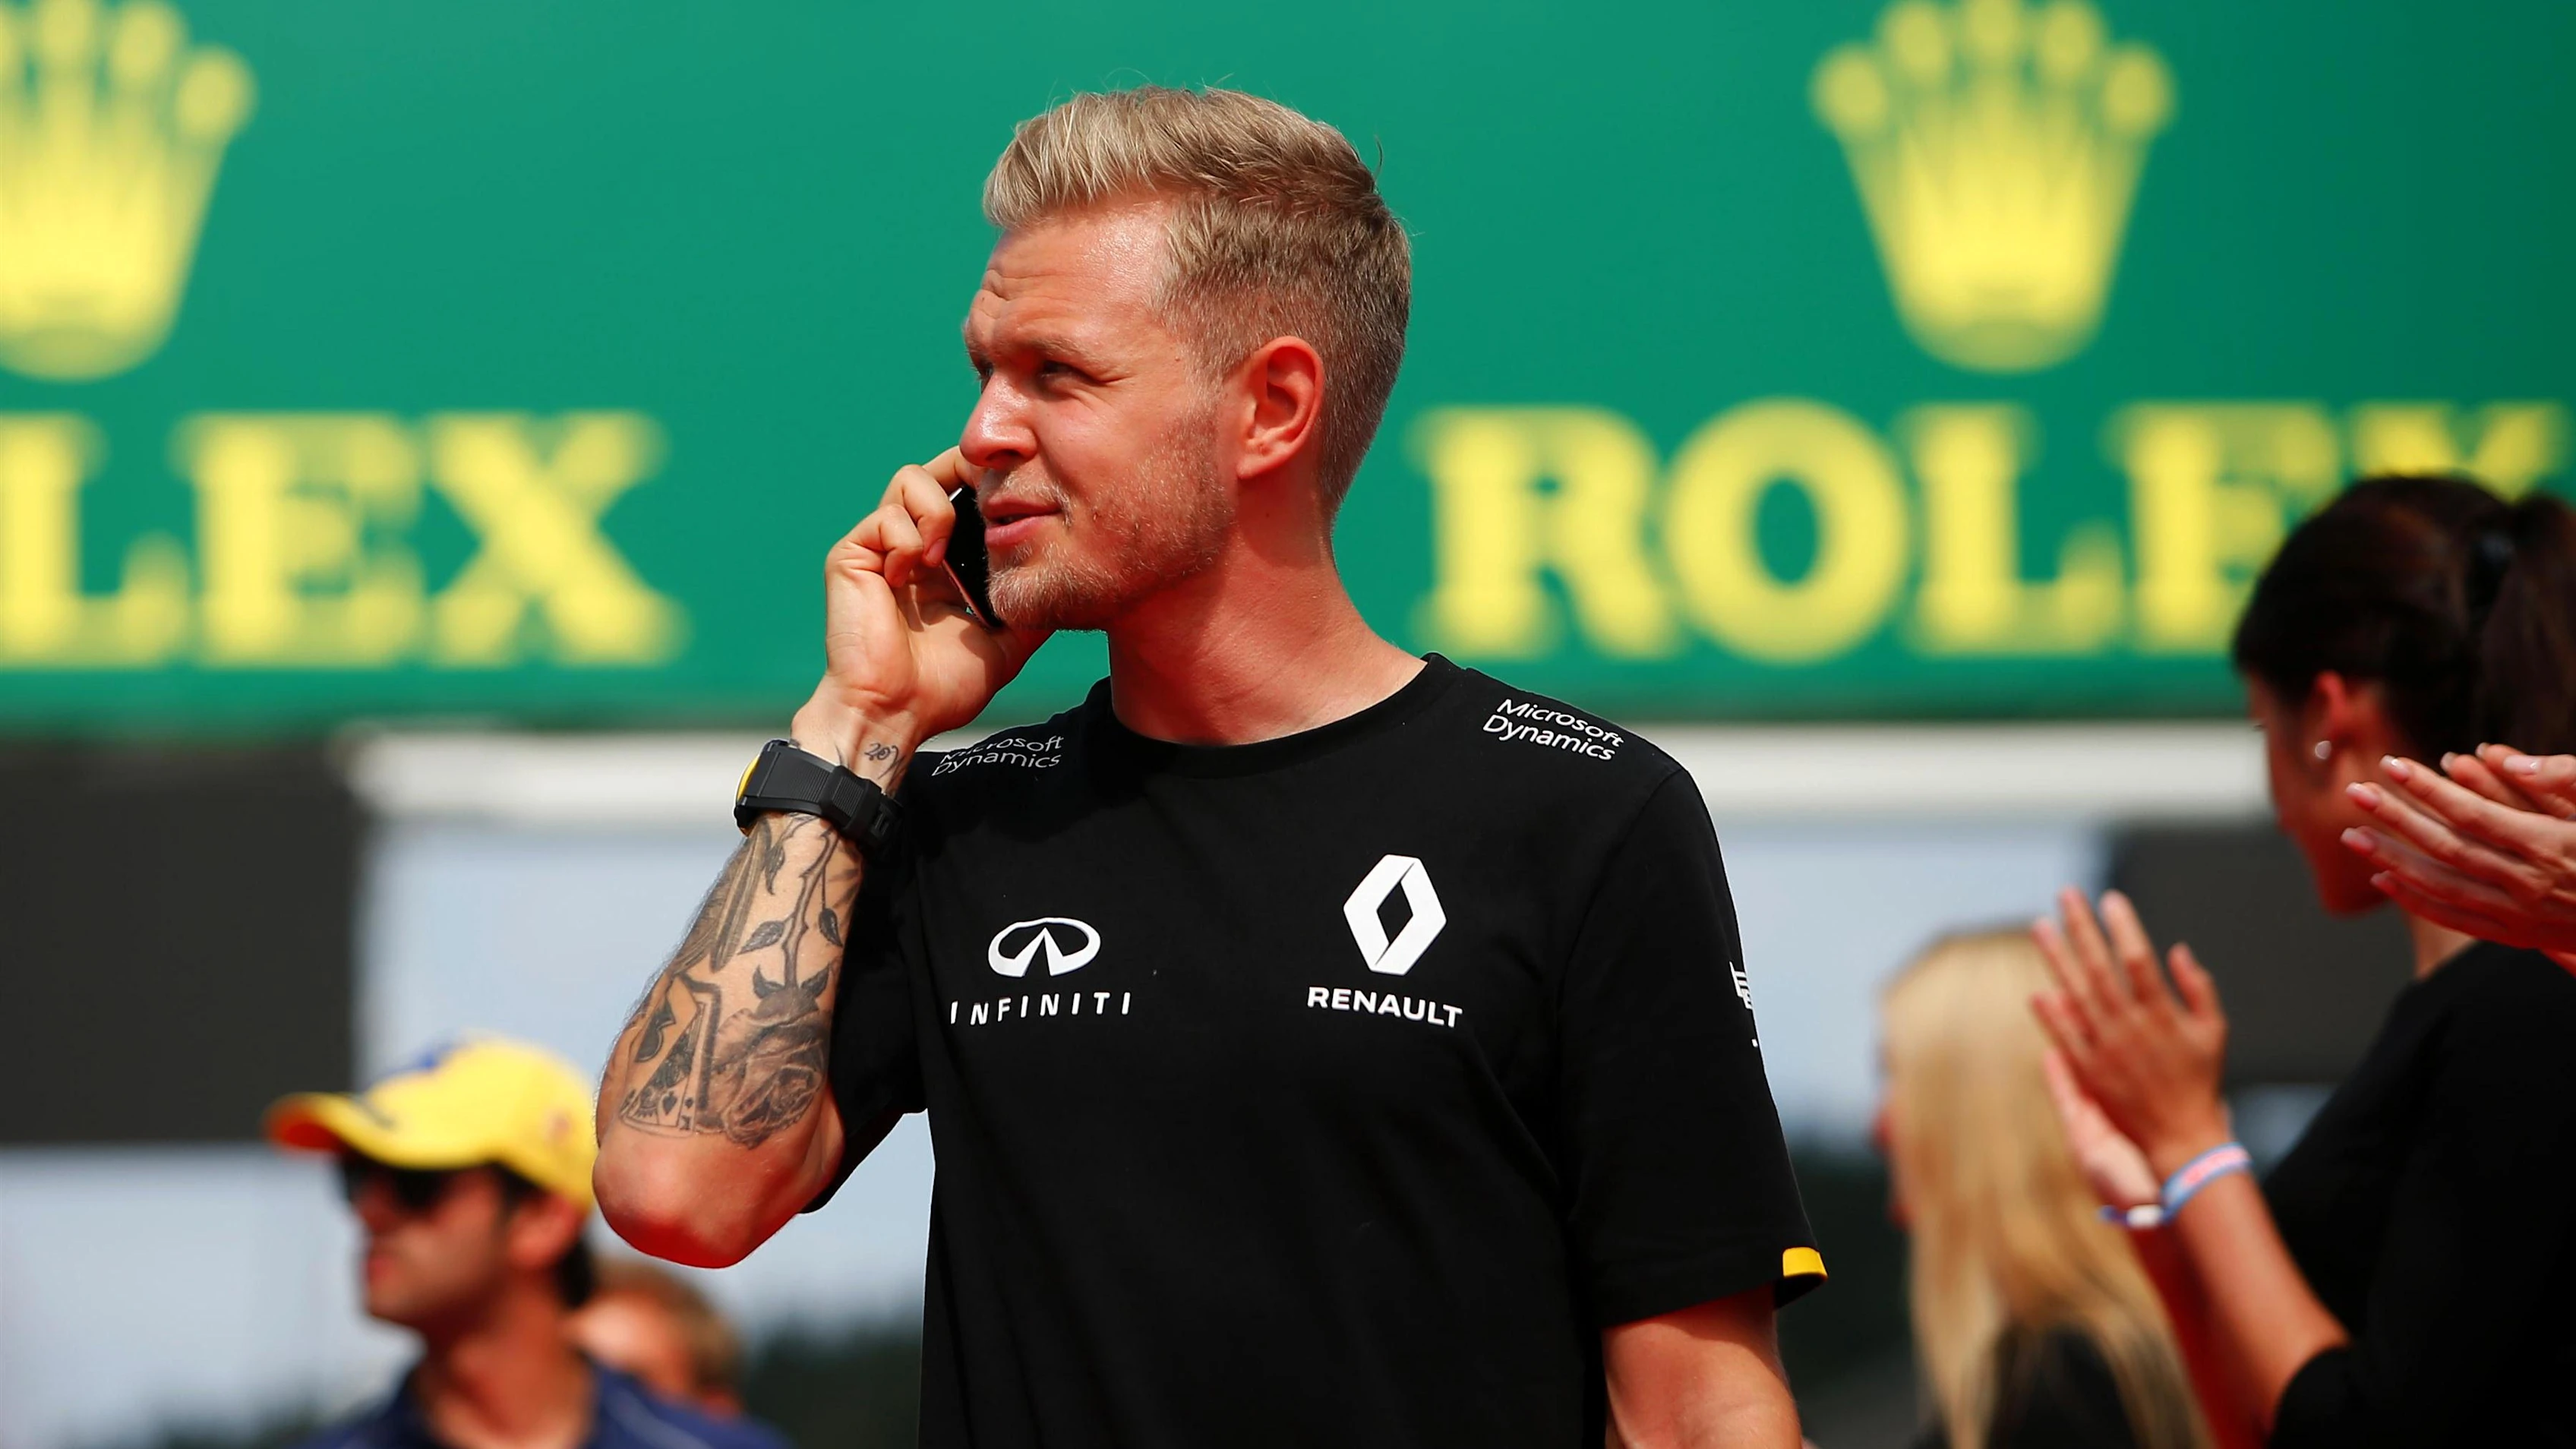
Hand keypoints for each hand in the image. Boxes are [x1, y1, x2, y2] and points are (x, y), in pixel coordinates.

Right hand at [795, 449, 1049, 774]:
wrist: (897, 713)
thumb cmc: (943, 686)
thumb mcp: (1007, 641)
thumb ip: (1030, 605)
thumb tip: (1068, 580)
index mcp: (946, 560)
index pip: (966, 494)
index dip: (991, 482)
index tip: (1020, 492)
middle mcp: (913, 546)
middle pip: (939, 470)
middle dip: (968, 471)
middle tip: (991, 497)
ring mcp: (881, 548)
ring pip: (910, 479)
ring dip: (937, 508)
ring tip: (943, 554)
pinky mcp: (853, 556)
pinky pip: (885, 517)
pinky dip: (908, 537)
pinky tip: (914, 571)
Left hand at [2029, 888, 2231, 1177]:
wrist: (2183, 1138)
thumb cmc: (2201, 1081)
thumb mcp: (2215, 1031)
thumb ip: (2199, 988)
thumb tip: (2177, 950)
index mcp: (2163, 1013)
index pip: (2138, 959)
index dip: (2124, 927)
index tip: (2111, 898)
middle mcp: (2130, 1027)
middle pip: (2100, 967)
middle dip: (2082, 927)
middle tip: (2066, 895)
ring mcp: (2107, 1049)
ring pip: (2076, 995)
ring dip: (2057, 959)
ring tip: (2040, 926)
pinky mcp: (2090, 1071)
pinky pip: (2066, 1036)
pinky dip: (2051, 1014)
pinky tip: (2038, 989)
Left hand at [2341, 747, 2575, 970]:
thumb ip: (2565, 781)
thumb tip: (2506, 757)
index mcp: (2553, 847)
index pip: (2472, 814)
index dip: (2427, 789)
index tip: (2391, 764)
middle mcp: (2531, 885)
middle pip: (2446, 848)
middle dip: (2396, 818)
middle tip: (2353, 790)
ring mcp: (2524, 916)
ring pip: (2443, 886)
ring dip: (2394, 860)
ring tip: (2353, 835)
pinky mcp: (2523, 936)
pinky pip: (2459, 918)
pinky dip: (2418, 899)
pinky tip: (2386, 880)